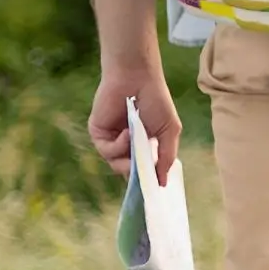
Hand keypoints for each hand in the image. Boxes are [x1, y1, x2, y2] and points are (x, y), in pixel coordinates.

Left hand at [88, 66, 180, 187]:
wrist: (137, 78)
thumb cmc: (157, 100)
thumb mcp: (169, 130)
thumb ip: (166, 157)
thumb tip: (163, 183)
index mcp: (144, 144)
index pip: (143, 169)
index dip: (146, 180)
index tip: (152, 191)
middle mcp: (126, 144)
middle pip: (128, 171)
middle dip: (137, 174)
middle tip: (144, 174)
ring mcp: (112, 140)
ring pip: (116, 164)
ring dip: (128, 158)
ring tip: (137, 141)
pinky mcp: (98, 134)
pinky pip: (107, 151)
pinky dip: (118, 145)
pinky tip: (127, 132)